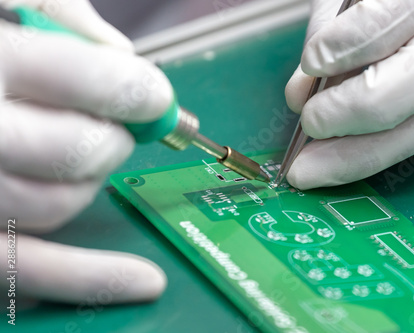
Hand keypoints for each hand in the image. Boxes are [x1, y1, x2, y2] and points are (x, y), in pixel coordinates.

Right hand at [0, 0, 169, 302]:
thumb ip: (51, 10)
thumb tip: (117, 51)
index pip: (78, 75)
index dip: (133, 86)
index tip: (154, 94)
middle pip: (72, 150)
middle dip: (113, 139)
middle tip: (118, 125)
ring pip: (52, 206)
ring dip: (91, 182)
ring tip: (88, 155)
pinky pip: (24, 269)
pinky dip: (87, 279)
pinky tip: (140, 281)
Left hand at [285, 0, 413, 188]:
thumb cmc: (385, 3)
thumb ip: (327, 36)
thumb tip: (300, 95)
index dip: (360, 38)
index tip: (313, 62)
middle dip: (362, 105)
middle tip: (312, 122)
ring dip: (365, 151)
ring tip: (312, 167)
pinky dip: (379, 153)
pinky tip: (340, 163)